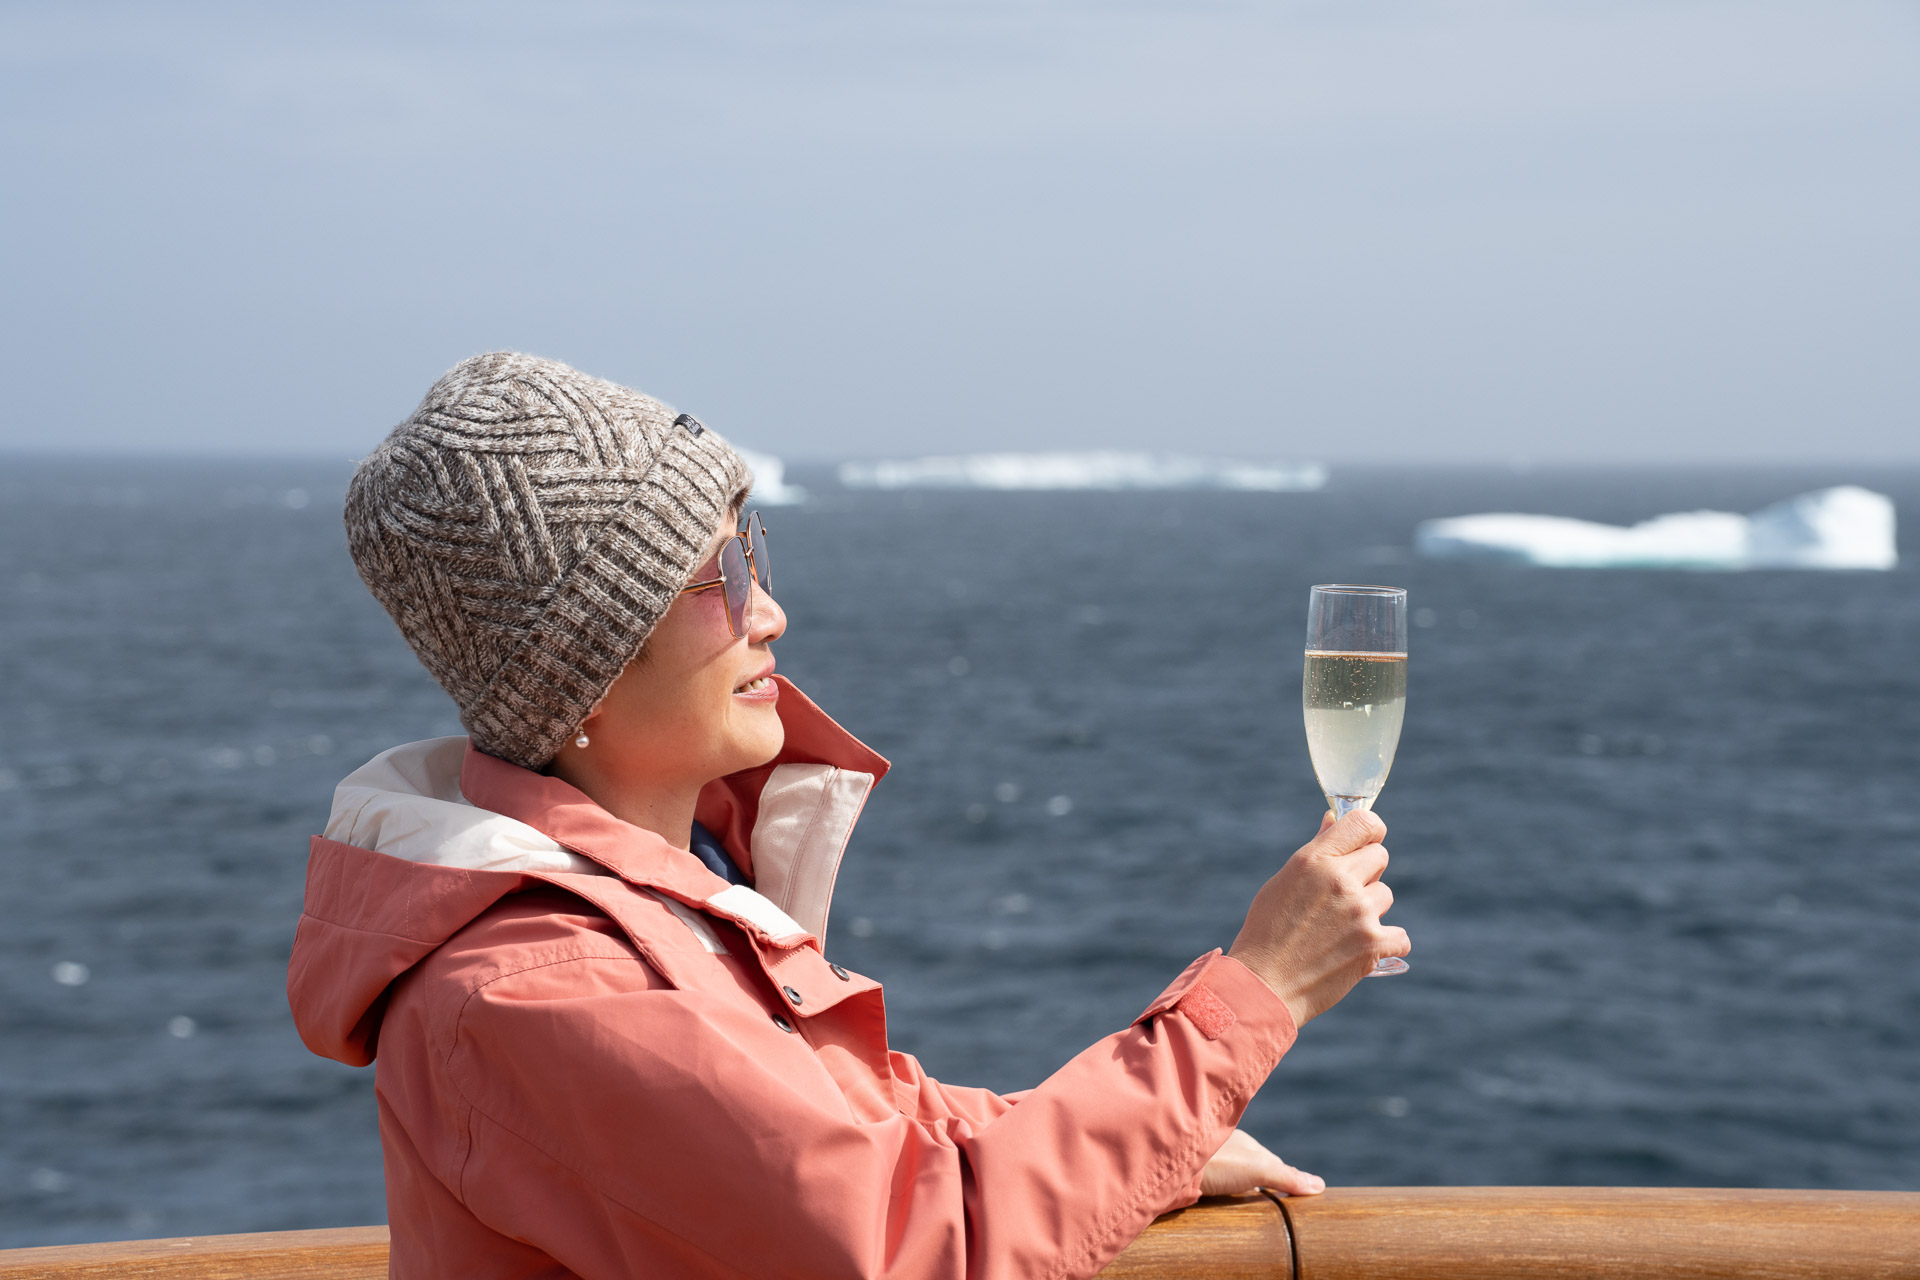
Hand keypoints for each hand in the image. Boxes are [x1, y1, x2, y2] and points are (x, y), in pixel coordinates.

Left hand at [1199, 1129, 1324, 1196]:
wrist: (1168, 1163)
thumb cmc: (1215, 1162)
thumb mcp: (1258, 1168)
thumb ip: (1285, 1176)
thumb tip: (1319, 1185)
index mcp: (1244, 1141)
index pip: (1270, 1159)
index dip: (1281, 1174)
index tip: (1291, 1187)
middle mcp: (1224, 1143)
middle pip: (1248, 1162)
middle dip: (1258, 1175)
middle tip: (1268, 1193)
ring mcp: (1206, 1155)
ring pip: (1228, 1168)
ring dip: (1236, 1180)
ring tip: (1243, 1194)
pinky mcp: (1189, 1169)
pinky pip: (1210, 1175)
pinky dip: (1219, 1183)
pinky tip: (1216, 1190)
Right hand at [1226, 808, 1408, 1026]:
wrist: (1263, 985)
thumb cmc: (1267, 931)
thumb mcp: (1284, 882)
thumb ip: (1316, 851)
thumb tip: (1334, 820)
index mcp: (1314, 860)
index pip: (1364, 822)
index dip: (1368, 831)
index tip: (1364, 843)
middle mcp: (1340, 880)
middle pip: (1380, 856)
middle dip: (1365, 873)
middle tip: (1341, 896)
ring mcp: (1359, 913)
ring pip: (1385, 895)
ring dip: (1369, 910)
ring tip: (1339, 928)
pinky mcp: (1373, 945)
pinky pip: (1400, 935)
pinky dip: (1384, 944)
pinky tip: (1360, 950)